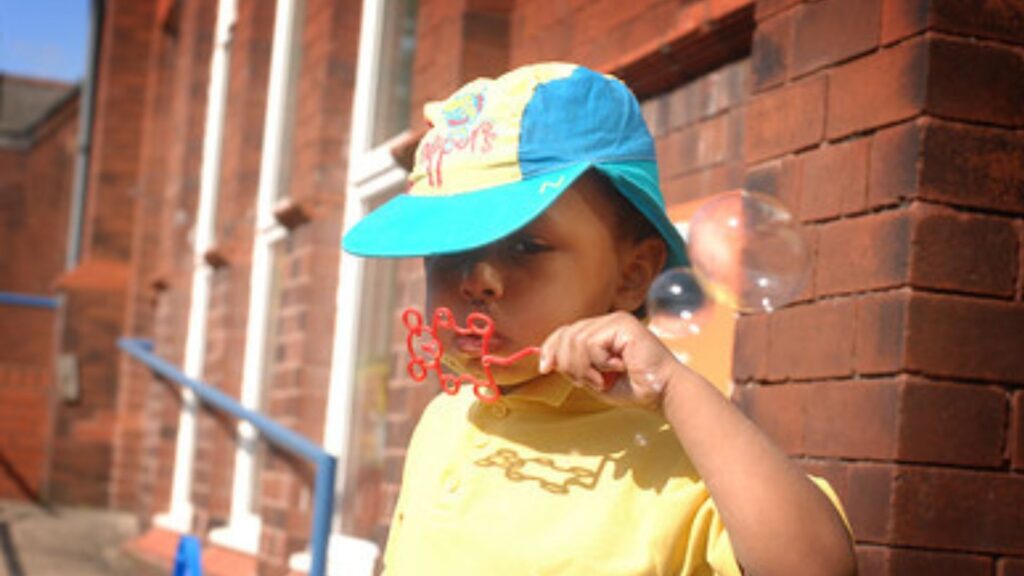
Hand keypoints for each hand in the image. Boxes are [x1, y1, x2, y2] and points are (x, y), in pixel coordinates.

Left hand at [537, 311, 680, 408]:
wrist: (663, 393)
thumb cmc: (633, 388)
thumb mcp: (594, 377)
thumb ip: (574, 366)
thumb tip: (547, 360)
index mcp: (601, 331)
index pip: (565, 332)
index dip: (551, 348)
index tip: (545, 368)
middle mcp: (607, 321)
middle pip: (566, 335)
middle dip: (569, 365)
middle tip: (590, 382)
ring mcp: (616, 320)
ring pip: (576, 341)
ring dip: (585, 368)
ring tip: (603, 378)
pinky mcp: (623, 324)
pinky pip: (592, 343)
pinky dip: (599, 362)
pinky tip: (617, 367)